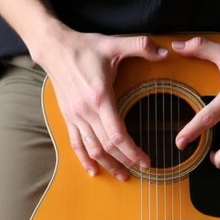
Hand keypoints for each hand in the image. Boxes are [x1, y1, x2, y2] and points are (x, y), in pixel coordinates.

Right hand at [40, 30, 167, 179]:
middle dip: (125, 161)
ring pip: (93, 149)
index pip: (117, 134)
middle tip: (140, 170)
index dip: (132, 151)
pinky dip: (84, 159)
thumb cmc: (84, 47)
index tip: (145, 161)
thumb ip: (140, 46)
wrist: (53, 47)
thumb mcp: (114, 43)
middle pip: (107, 147)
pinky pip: (76, 144)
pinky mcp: (69, 118)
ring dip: (108, 165)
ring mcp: (76, 117)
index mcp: (100, 98)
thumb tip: (166, 52)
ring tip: (122, 175)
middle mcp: (86, 112)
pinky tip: (93, 170)